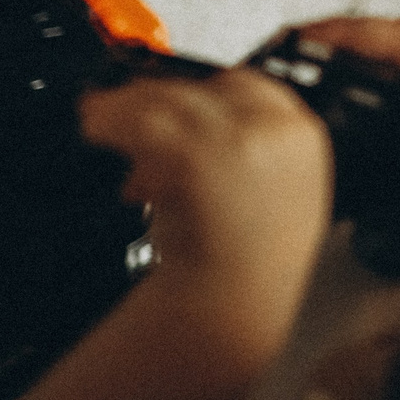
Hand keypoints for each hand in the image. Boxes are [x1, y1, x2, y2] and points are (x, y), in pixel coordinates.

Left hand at [78, 68, 330, 360]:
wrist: (233, 312)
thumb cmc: (244, 266)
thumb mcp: (272, 193)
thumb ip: (247, 147)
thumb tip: (189, 114)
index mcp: (305, 136)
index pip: (251, 86)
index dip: (202, 91)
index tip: (169, 97)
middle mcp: (280, 130)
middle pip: (207, 88)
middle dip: (160, 97)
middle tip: (120, 107)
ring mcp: (242, 138)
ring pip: (170, 99)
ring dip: (126, 106)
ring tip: (97, 118)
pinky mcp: (199, 154)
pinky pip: (143, 121)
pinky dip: (111, 122)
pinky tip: (94, 129)